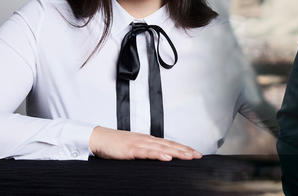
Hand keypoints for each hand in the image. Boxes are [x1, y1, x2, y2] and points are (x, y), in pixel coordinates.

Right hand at [88, 126, 202, 160]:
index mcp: (149, 140)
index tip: (195, 154)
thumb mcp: (135, 149)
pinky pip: (147, 152)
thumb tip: (160, 159)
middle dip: (185, 151)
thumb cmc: (115, 145)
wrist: (99, 138)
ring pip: (162, 148)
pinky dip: (158, 155)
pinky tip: (167, 157)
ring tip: (188, 157)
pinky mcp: (130, 150)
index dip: (184, 148)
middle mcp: (147, 140)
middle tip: (198, 156)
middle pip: (170, 145)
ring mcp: (139, 144)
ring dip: (176, 152)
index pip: (170, 144)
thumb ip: (146, 153)